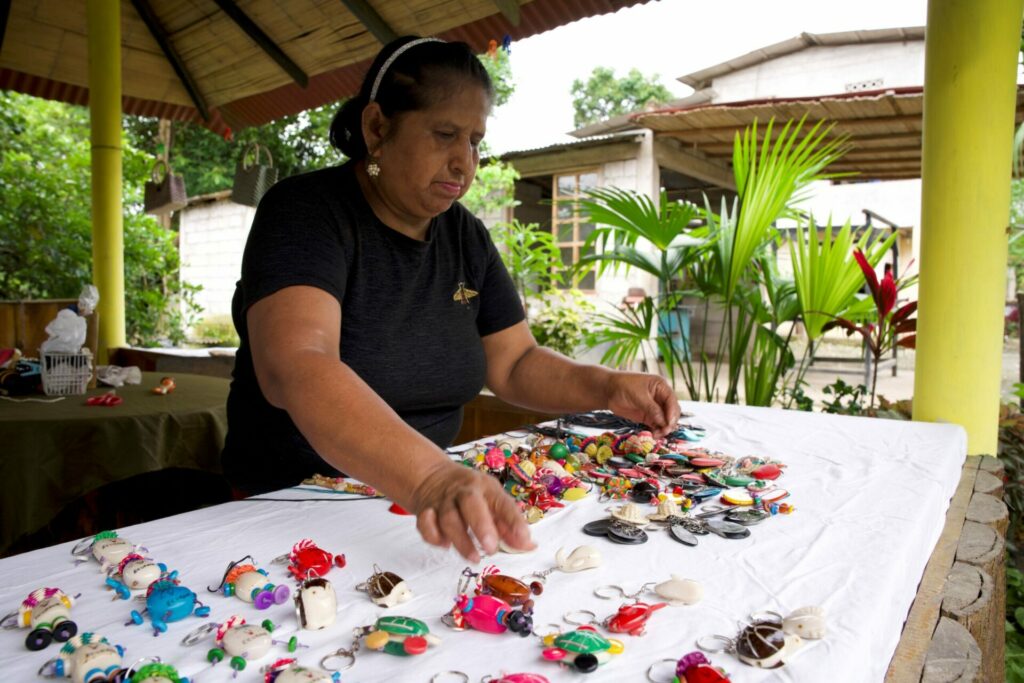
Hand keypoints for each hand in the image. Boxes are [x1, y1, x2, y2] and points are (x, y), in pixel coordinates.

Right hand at [410, 460, 534, 561]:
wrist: (432, 477)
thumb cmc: (472, 495)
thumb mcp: (493, 501)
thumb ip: (509, 525)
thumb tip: (529, 546)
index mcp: (486, 488)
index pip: (503, 503)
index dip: (514, 521)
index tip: (524, 540)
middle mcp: (464, 491)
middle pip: (470, 503)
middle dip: (481, 525)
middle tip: (491, 548)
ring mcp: (443, 501)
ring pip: (448, 518)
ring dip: (461, 540)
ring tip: (474, 558)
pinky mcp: (425, 510)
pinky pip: (425, 524)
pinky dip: (433, 536)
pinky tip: (444, 545)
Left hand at [605, 371, 680, 437]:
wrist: (609, 391)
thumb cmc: (623, 386)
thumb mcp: (638, 396)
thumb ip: (651, 408)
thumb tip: (664, 422)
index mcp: (661, 387)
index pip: (672, 400)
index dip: (672, 412)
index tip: (668, 423)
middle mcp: (661, 397)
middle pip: (672, 412)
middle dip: (669, 422)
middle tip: (664, 431)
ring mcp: (655, 408)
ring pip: (665, 420)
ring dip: (663, 428)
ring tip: (656, 435)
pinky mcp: (648, 416)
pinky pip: (657, 425)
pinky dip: (657, 431)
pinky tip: (654, 435)